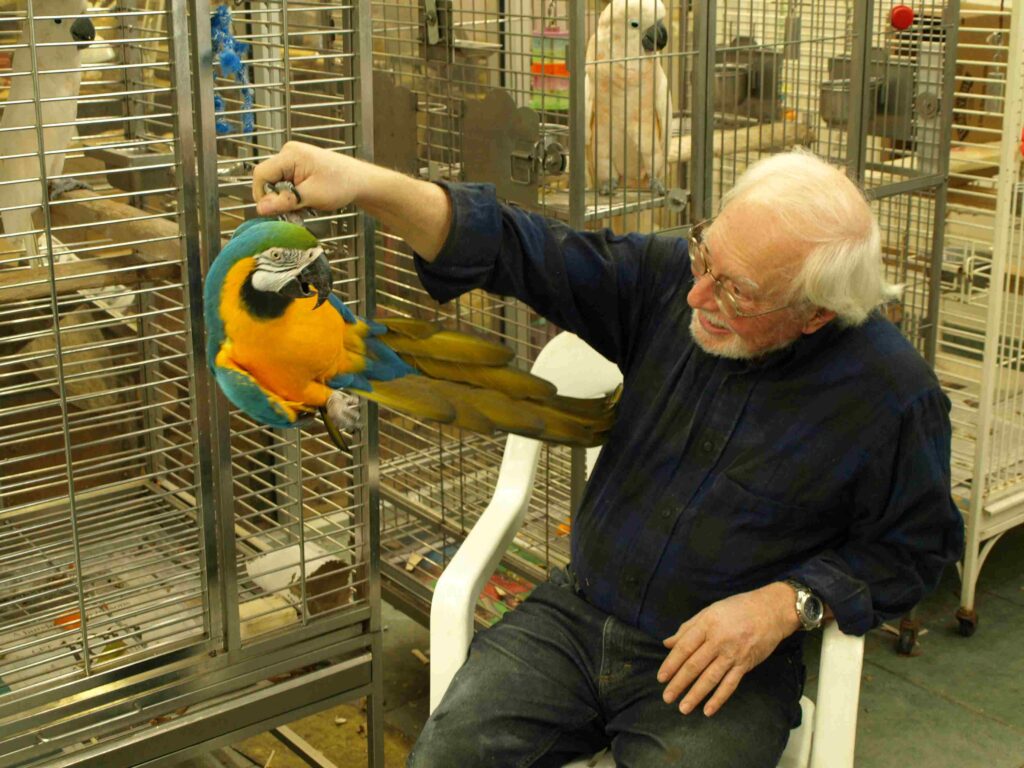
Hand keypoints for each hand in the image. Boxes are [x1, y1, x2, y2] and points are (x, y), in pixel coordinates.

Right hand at [252, 141, 363, 214]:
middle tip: (294, 211)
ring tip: (304, 206)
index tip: (274, 210)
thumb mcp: (312, 196)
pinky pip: (285, 184)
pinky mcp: (297, 168)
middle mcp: (288, 153)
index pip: (261, 174)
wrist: (359, 181)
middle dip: (277, 198)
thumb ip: (285, 201)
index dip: (263, 195)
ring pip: (276, 184)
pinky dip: (292, 196)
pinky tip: (305, 201)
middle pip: (267, 179)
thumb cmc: (342, 184)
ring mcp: (292, 160)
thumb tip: (261, 208)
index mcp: (290, 155)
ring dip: (286, 199)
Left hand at [657, 582, 800, 716]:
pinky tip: (708, 710)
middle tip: (667, 697)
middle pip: (694, 665)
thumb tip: (667, 643)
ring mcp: (733, 654)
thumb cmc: (737, 609)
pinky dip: (719, 698)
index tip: (661, 678)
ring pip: (710, 678)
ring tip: (683, 708)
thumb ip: (687, 628)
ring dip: (695, 695)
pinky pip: (730, 684)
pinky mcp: (745, 664)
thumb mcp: (709, 611)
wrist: (770, 611)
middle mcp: (718, 640)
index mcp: (706, 625)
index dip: (671, 664)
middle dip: (679, 683)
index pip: (684, 648)